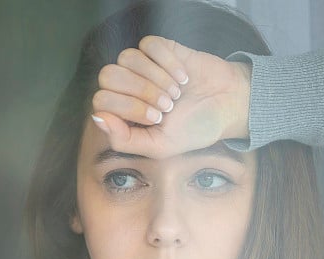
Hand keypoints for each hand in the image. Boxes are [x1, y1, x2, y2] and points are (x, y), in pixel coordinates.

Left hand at [91, 36, 250, 158]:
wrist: (227, 106)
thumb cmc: (193, 129)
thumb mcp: (159, 147)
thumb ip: (124, 140)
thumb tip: (97, 118)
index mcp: (121, 112)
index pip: (101, 100)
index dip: (128, 107)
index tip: (157, 118)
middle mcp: (127, 86)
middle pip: (108, 75)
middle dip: (140, 92)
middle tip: (168, 105)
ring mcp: (142, 65)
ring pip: (127, 58)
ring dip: (156, 77)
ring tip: (177, 93)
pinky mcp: (160, 48)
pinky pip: (149, 45)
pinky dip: (168, 62)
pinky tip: (184, 77)